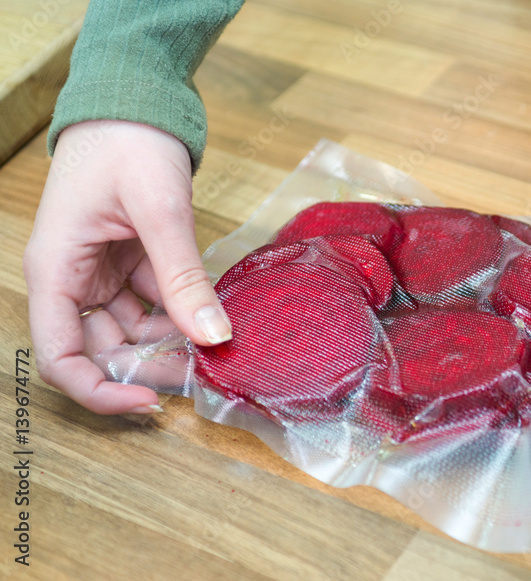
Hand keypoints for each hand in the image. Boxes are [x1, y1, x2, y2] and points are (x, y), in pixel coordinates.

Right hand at [23, 120, 231, 413]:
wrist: (137, 99)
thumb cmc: (128, 142)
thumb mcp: (159, 210)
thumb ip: (182, 276)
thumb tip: (213, 336)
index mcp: (55, 271)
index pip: (60, 356)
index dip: (100, 390)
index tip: (150, 401)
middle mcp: (72, 280)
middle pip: (102, 351)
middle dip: (149, 368)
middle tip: (203, 374)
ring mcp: (102, 274)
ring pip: (132, 332)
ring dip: (169, 344)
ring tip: (217, 348)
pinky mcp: (130, 264)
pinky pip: (153, 305)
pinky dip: (180, 316)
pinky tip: (214, 318)